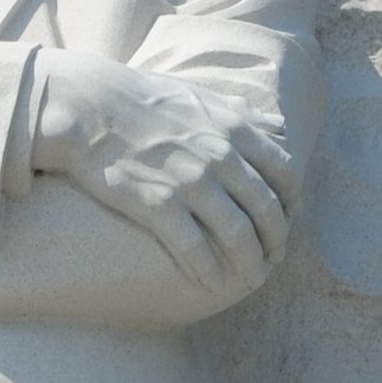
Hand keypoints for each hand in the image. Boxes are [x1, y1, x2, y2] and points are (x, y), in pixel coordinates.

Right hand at [27, 58, 290, 290]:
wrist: (90, 106)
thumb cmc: (143, 100)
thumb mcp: (202, 96)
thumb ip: (243, 115)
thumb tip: (279, 125)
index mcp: (233, 129)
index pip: (283, 172)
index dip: (291, 202)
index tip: (289, 220)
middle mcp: (219, 156)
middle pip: (266, 208)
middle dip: (276, 239)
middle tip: (275, 259)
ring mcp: (190, 181)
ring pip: (237, 233)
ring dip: (250, 263)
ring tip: (252, 280)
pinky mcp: (158, 204)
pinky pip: (193, 246)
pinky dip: (208, 270)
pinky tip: (212, 285)